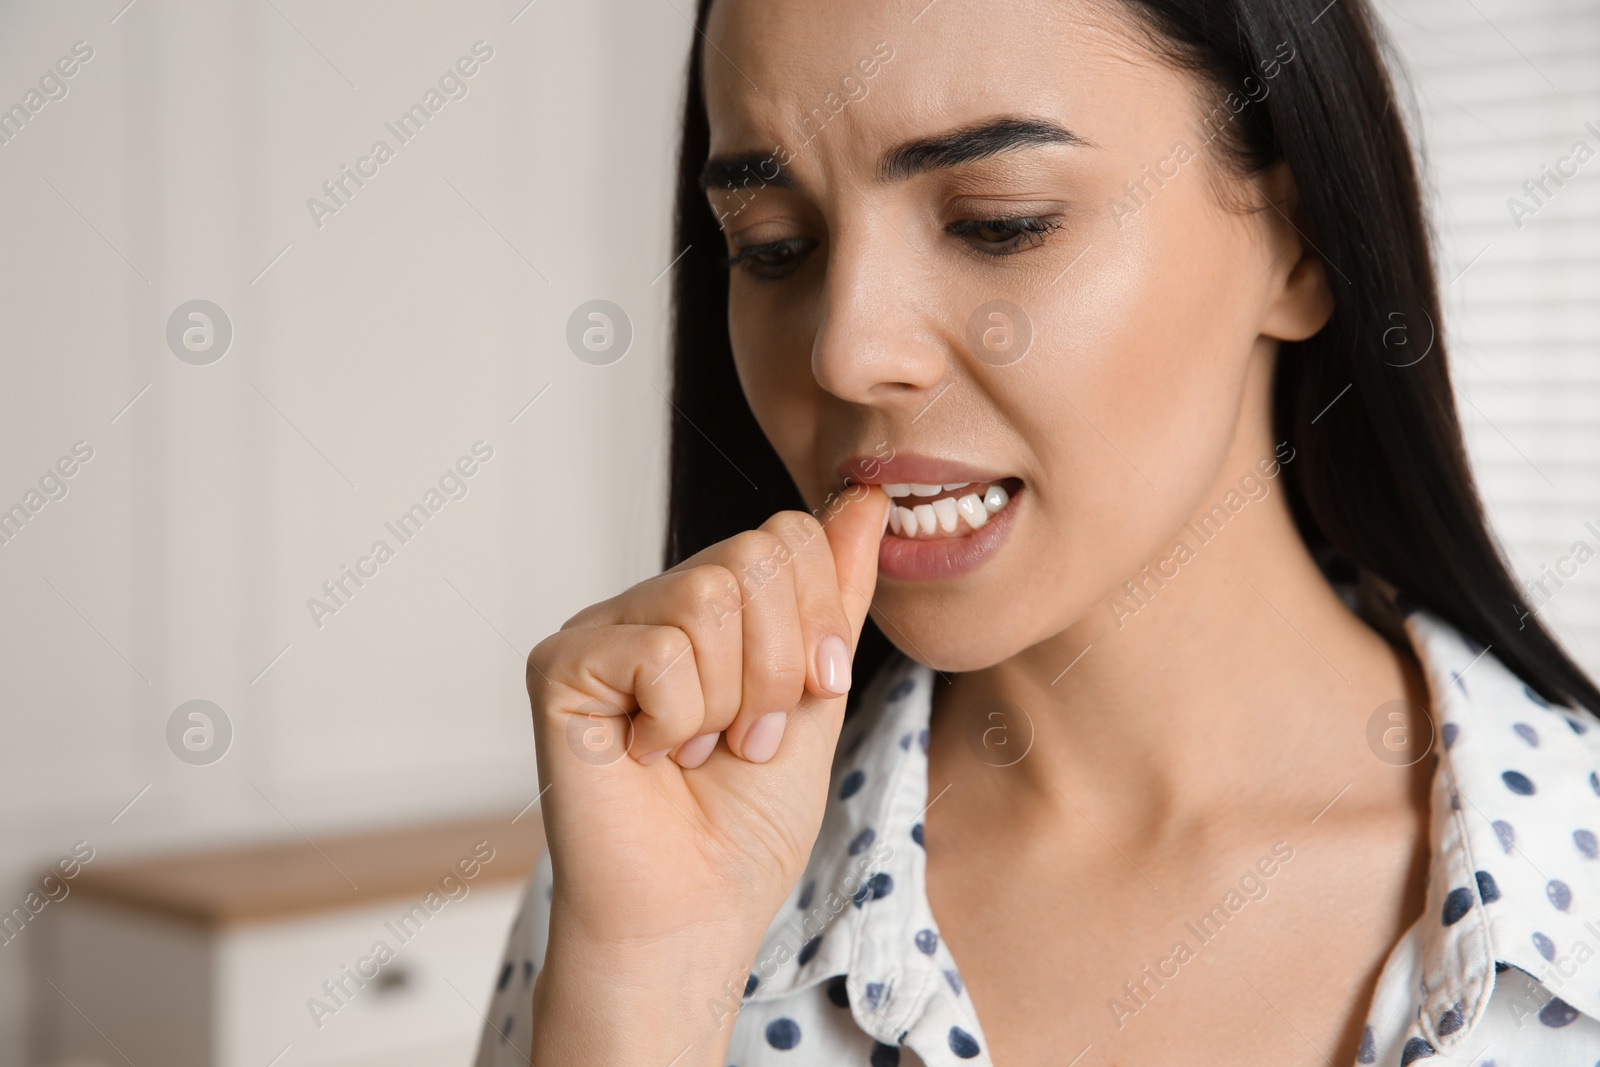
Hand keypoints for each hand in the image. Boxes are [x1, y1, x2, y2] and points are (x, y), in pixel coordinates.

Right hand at [525, 484, 888, 1061]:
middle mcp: (652, 604)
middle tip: (750, 737)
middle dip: (782, 665)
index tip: (815, 690)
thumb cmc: (746, 824)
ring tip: (703, 752)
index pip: (788, 534)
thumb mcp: (817, 697)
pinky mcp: (561, 667)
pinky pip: (659, 649)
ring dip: (731, 699)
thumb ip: (836, 597)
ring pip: (707, 597)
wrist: (692, 915)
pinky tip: (652, 758)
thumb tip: (867, 498)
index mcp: (713, 607)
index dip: (821, 617)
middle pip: (754, 555)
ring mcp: (603, 630)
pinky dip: (680, 720)